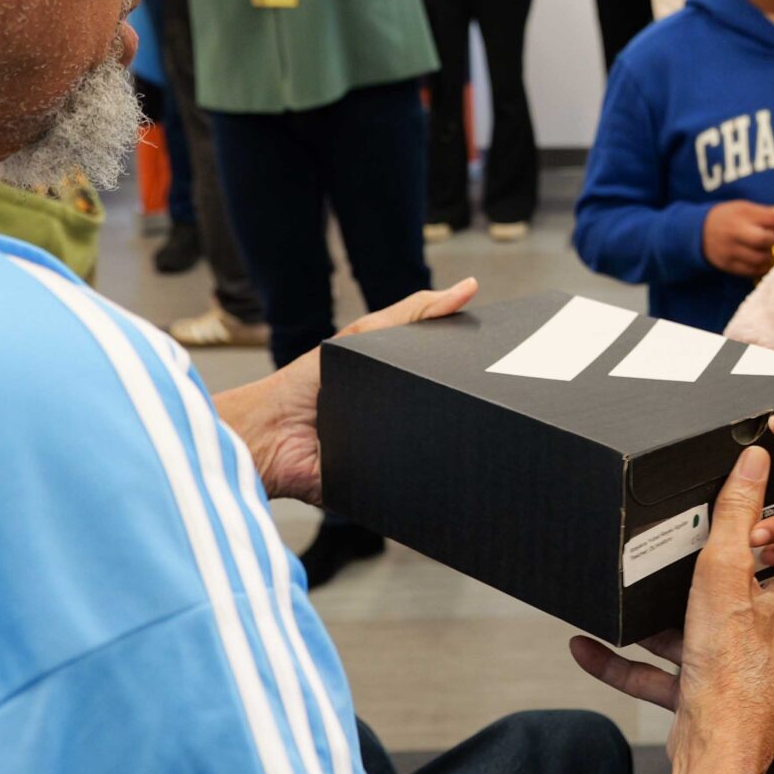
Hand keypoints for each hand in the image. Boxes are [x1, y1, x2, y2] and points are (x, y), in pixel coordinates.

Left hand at [213, 279, 477, 504]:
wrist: (267, 438)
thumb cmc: (304, 385)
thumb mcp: (364, 337)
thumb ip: (412, 313)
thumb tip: (468, 287)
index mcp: (399, 385)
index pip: (447, 377)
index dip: (474, 369)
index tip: (505, 358)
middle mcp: (403, 420)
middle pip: (450, 413)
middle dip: (469, 405)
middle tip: (495, 395)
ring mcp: (399, 454)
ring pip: (442, 449)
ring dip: (451, 439)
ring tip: (469, 425)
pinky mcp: (390, 486)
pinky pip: (422, 485)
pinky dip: (432, 475)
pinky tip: (442, 459)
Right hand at [569, 447, 773, 773]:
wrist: (715, 755)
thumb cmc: (732, 672)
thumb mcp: (725, 575)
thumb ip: (735, 516)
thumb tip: (753, 461)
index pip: (770, 551)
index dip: (743, 531)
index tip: (709, 514)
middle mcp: (768, 635)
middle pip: (723, 591)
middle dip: (682, 579)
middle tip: (652, 553)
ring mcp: (734, 668)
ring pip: (687, 632)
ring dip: (648, 621)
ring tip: (613, 600)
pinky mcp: (704, 697)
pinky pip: (659, 672)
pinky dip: (624, 661)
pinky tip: (588, 649)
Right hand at [702, 200, 773, 278]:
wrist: (700, 231)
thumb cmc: (731, 217)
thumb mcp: (747, 208)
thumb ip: (772, 212)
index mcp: (742, 213)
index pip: (771, 219)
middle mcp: (735, 231)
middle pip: (764, 240)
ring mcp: (730, 250)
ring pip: (759, 259)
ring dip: (770, 257)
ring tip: (771, 252)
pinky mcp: (728, 265)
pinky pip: (751, 271)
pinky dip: (762, 268)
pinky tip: (763, 262)